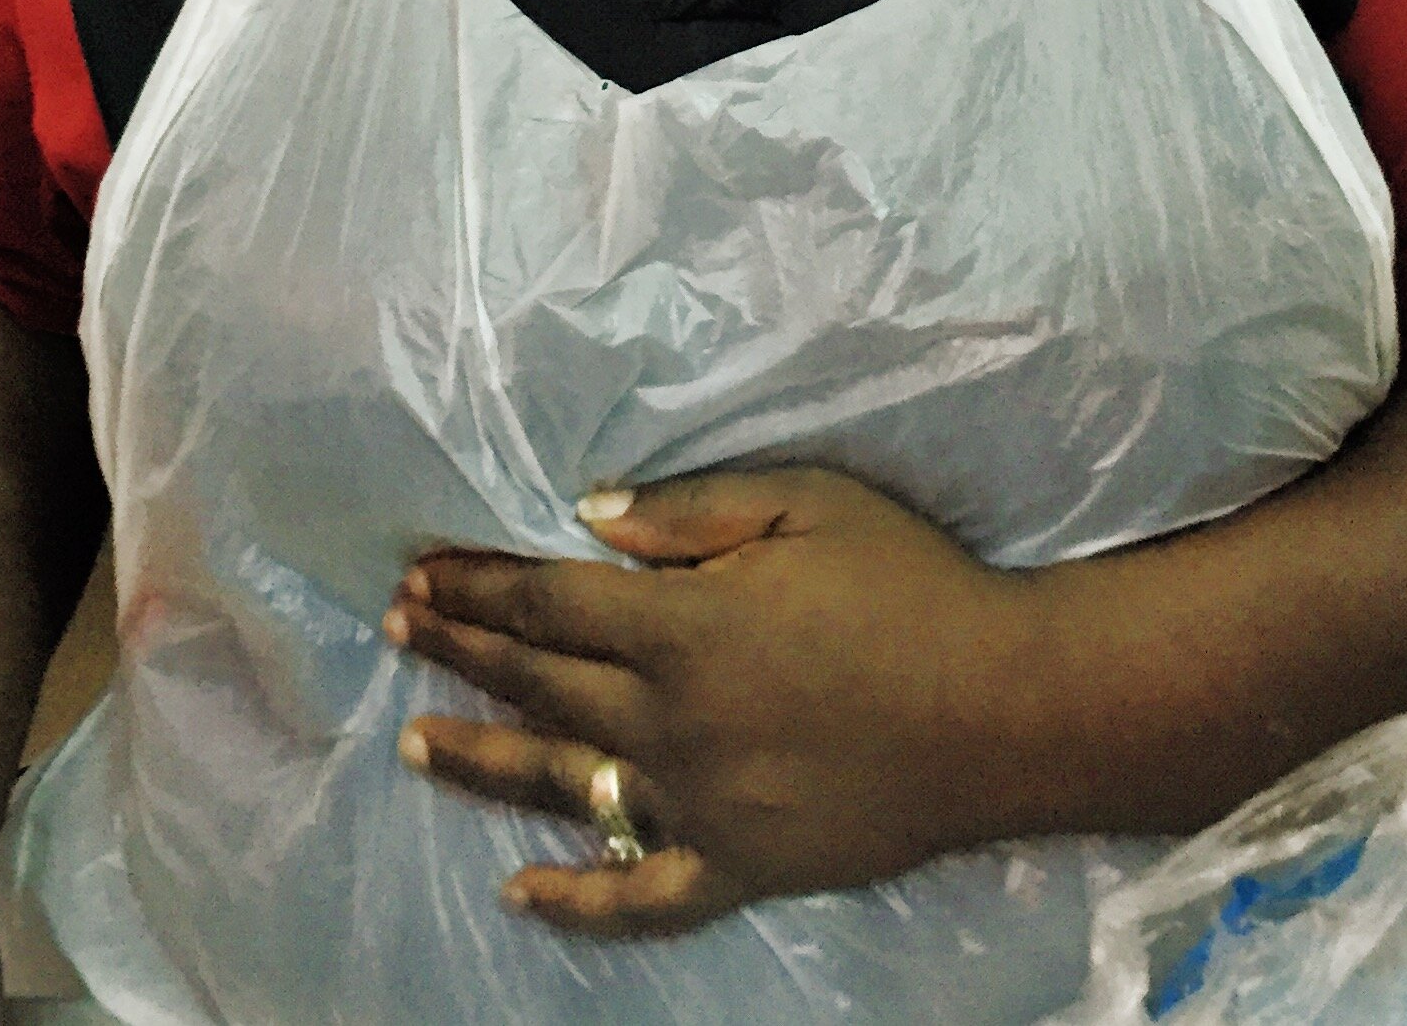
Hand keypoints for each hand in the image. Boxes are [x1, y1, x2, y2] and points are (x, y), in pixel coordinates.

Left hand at [381, 467, 1023, 938]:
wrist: (1006, 708)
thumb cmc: (909, 583)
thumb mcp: (805, 503)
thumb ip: (688, 513)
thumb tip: (587, 520)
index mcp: (682, 625)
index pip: (548, 602)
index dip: (478, 585)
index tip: (422, 571)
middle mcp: (672, 721)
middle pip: (540, 682)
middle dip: (462, 650)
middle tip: (399, 627)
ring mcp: (702, 805)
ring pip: (566, 784)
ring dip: (481, 759)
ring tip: (412, 741)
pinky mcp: (742, 866)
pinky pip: (642, 897)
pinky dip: (576, 903)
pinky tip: (517, 894)